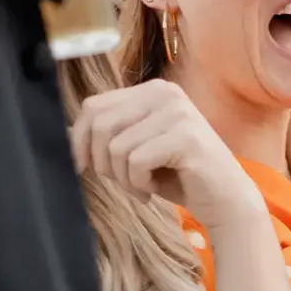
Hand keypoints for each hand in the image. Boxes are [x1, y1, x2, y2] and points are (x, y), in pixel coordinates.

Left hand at [70, 80, 262, 230]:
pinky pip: (136, 162)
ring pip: (116, 147)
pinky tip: (153, 189)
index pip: (94, 106)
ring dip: (122, 178)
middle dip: (101, 161)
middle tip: (121, 181)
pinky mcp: (185, 137)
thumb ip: (109, 136)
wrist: (226, 200)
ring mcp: (177, 113)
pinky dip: (138, 183)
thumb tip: (64, 135)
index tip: (83, 167)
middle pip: (100, 124)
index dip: (79, 139)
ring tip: (142, 186)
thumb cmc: (178, 175)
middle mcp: (165, 93)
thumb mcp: (138, 149)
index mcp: (153, 90)